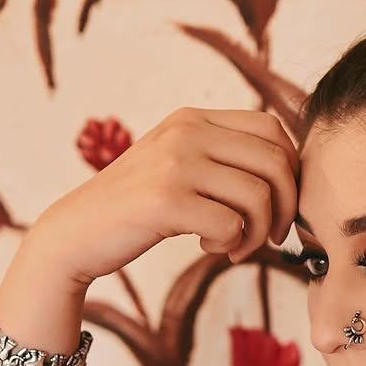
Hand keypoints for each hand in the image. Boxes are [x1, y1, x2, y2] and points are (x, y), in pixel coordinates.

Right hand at [33, 107, 299, 288]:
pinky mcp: (166, 200)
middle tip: (270, 236)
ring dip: (258, 232)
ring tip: (235, 246)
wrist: (75, 233)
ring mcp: (175, 163)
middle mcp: (186, 132)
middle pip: (276, 162)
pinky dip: (231, 244)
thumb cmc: (135, 208)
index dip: (290, 170)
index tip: (278, 204)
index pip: (272, 129)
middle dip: (285, 207)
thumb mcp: (176, 165)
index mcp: (193, 119)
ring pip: (259, 195)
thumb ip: (219, 158)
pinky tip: (208, 246)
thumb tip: (287, 173)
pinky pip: (232, 224)